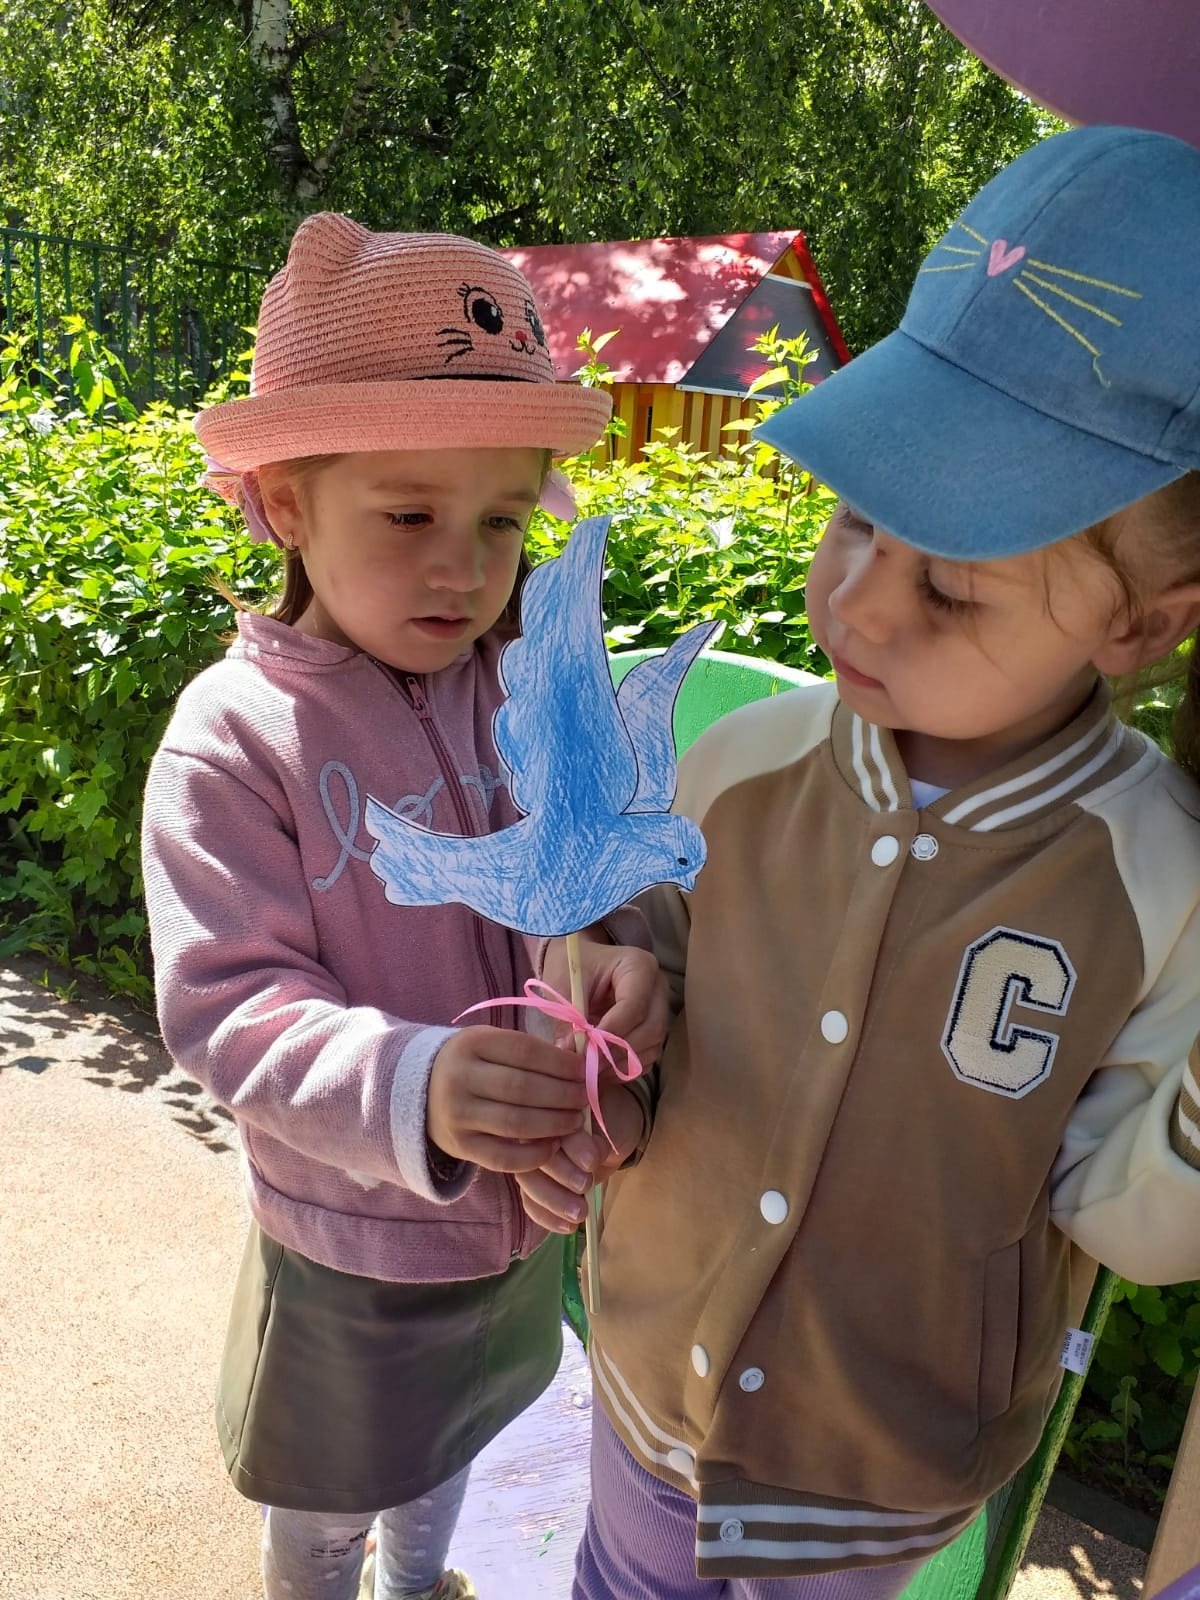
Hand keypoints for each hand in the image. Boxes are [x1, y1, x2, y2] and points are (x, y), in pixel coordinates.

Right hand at [427, 1026, 589, 1172]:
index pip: (526, 1052)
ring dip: (554, 1124)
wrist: (421, 1091)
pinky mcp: (459, 1146)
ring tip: (575, 1121)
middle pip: (523, 1088)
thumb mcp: (490, 1044)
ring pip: (516, 1124)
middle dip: (562, 1095)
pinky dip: (533, 1155)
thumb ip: (529, 1050)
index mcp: (472, 1044)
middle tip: (584, 1098)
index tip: (583, 1071)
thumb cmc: (470, 1063)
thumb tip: (579, 1056)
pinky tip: (552, 1146)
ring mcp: (457, 1114)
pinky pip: (503, 1157)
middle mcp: (460, 1078)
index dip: (560, 1063)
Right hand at [515, 1080, 646, 1233]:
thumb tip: (586, 1161)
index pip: (541, 1134)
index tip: (591, 1164)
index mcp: (544, 1112)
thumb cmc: (611, 1118)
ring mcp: (531, 1160)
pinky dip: (546, 1217)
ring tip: (580, 1214)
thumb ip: (592, 1138)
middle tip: (586, 1187)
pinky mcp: (538, 1183)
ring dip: (552, 1204)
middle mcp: (530, 1135)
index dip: (563, 1152)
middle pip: (530, 1163)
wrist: (616, 1129)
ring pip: (529, 1186)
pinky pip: (531, 1202)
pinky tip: (565, 1227)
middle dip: (558, 1180)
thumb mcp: (608, 1122)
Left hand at [542, 935, 669, 1066]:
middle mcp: (656, 988)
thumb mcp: (562, 986)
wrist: (576, 968)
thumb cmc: (570, 969)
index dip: (612, 1031)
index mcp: (638, 966)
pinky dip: (625, 1069)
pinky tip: (601, 1070)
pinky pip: (647, 1058)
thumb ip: (568, 1018)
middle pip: (651, 1028)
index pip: (635, 1005)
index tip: (586, 1049)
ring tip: (590, 1069)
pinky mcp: (652, 1031)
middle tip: (588, 1065)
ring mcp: (659, 1011)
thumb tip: (570, 1053)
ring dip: (621, 1064)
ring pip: (652, 1046)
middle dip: (618, 1051)